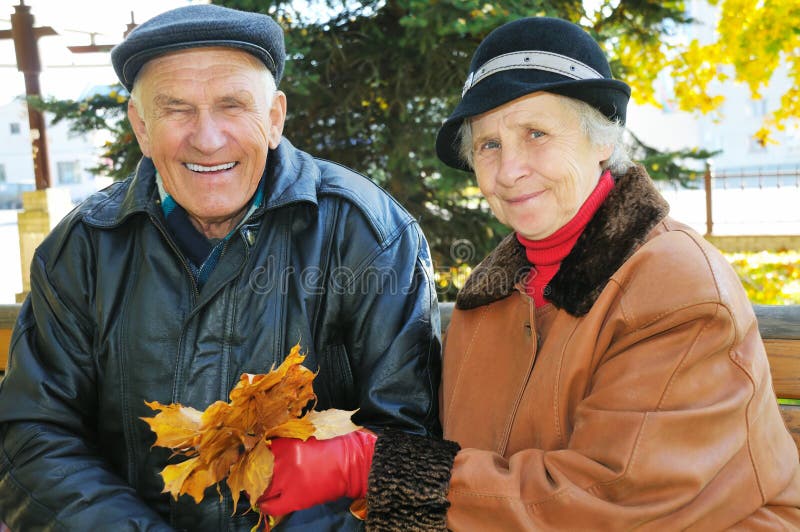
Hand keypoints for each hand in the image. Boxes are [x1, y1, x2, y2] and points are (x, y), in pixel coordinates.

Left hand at [256, 430, 376, 515]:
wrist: (354, 464)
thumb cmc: (335, 446)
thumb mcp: (308, 437)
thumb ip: (289, 442)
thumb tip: (273, 446)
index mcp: (287, 444)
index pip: (261, 450)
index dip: (257, 453)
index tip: (257, 456)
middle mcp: (283, 462)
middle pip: (258, 470)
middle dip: (255, 472)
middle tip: (255, 474)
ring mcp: (288, 482)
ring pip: (262, 488)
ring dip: (259, 490)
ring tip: (258, 490)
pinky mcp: (295, 499)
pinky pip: (273, 506)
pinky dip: (266, 506)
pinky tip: (263, 505)